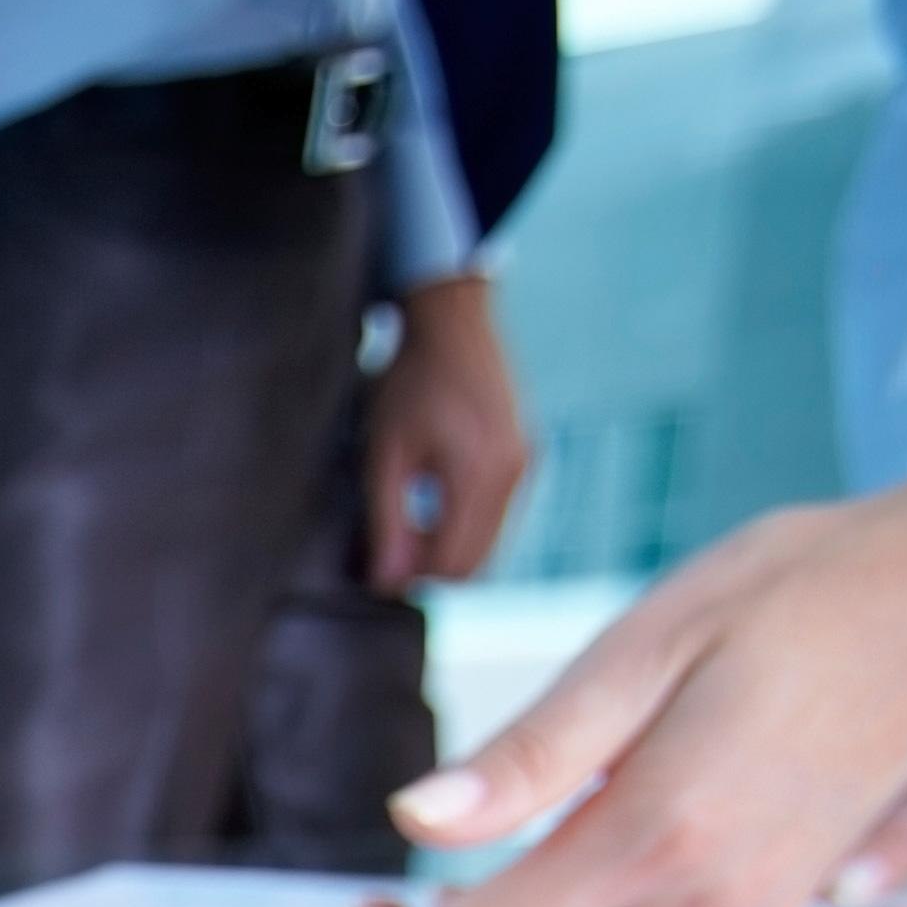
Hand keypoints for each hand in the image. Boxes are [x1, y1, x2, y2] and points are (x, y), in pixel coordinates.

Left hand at [366, 274, 529, 590]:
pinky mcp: (527, 456)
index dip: (414, 578)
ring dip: (452, 548)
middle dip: (434, 568)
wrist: (452, 324)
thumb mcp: (385, 454)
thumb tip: (388, 582)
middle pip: (477, 560)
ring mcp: (525, 464)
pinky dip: (469, 525)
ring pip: (492, 542)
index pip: (452, 562)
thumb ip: (388, 521)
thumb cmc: (409, 383)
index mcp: (478, 473)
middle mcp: (512, 473)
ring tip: (410, 530)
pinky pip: (500, 515)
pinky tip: (435, 507)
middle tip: (391, 555)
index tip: (380, 572)